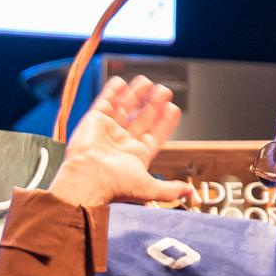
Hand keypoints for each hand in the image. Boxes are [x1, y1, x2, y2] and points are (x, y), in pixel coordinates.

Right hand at [46, 77, 196, 207]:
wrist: (87, 179)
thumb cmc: (115, 185)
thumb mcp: (150, 189)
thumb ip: (169, 189)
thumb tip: (187, 193)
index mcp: (136, 156)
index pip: (155, 134)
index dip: (165, 122)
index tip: (173, 109)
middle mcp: (123, 142)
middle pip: (142, 118)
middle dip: (154, 104)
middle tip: (164, 91)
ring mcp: (109, 129)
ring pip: (125, 107)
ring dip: (137, 94)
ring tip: (147, 82)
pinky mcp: (95, 119)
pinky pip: (106, 101)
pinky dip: (113, 90)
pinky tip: (122, 82)